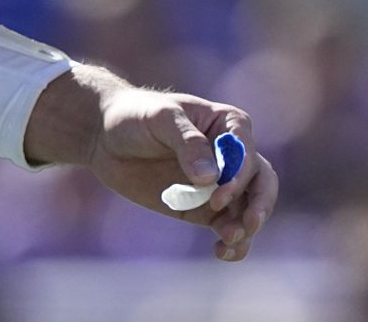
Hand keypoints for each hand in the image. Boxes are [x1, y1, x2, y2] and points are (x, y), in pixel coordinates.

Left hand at [85, 87, 278, 261]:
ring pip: (250, 209)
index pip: (246, 153)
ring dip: (246, 228)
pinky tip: (221, 252)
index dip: (239, 177)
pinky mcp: (204, 208)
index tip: (216, 196)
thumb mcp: (160, 118)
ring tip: (226, 242)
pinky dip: (233, 242)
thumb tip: (211, 178)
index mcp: (228, 124)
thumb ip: (187, 143)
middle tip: (246, 225)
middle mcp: (231, 155)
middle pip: (262, 182)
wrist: (105, 137)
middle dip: (259, 205)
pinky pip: (229, 227)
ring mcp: (220, 183)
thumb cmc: (136, 115)